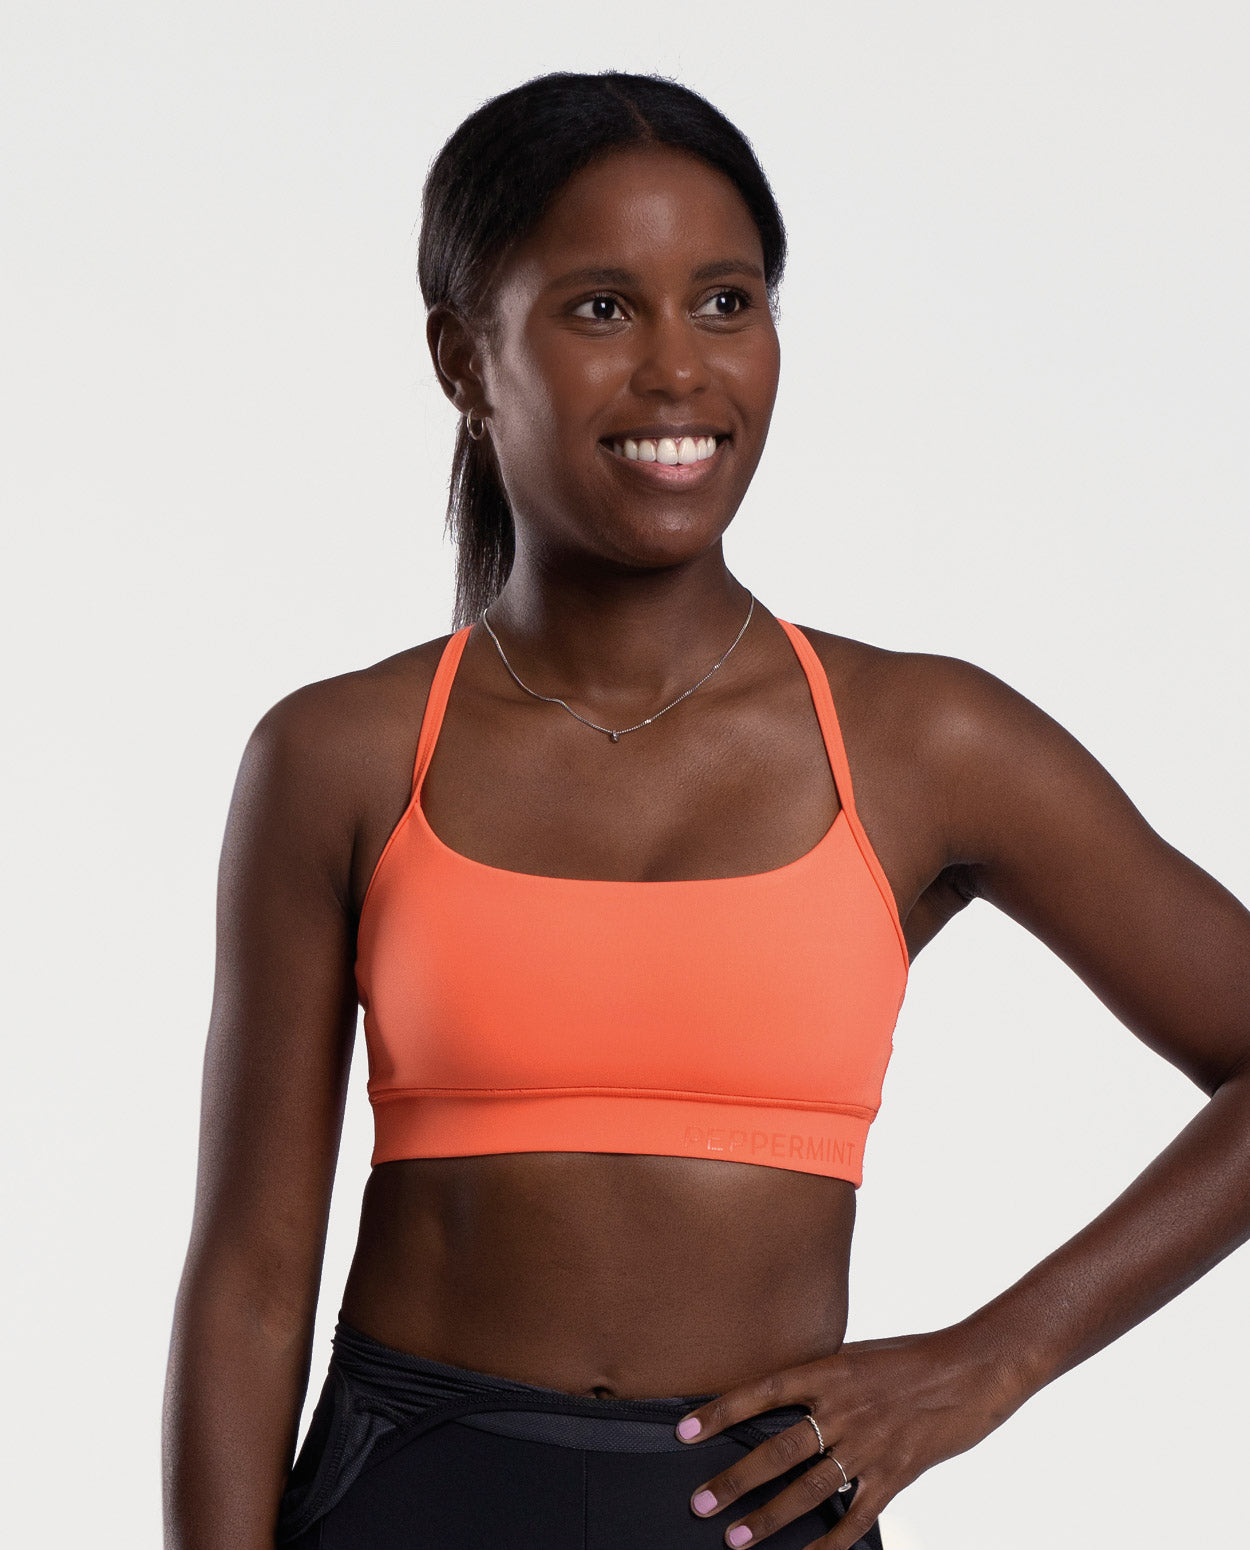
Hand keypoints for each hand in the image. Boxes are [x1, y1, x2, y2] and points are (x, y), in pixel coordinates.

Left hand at [674, 1322, 1028, 1547]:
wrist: (972, 1368)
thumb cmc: (912, 1358)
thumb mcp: (859, 1356)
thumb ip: (822, 1380)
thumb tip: (784, 1400)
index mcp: (829, 1371)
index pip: (762, 1391)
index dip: (721, 1411)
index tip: (684, 1431)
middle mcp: (844, 1408)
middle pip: (778, 1449)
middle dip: (735, 1480)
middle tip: (700, 1501)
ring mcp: (869, 1444)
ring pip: (809, 1488)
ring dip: (770, 1517)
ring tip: (736, 1538)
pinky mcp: (896, 1473)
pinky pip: (856, 1515)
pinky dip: (830, 1544)